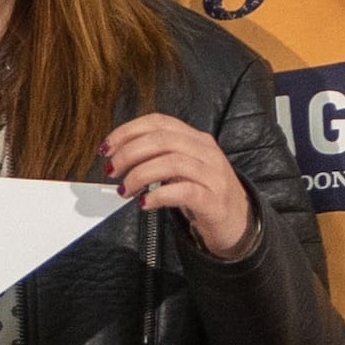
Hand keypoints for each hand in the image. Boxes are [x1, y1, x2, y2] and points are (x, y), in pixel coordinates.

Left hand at [100, 111, 256, 258]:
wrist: (237, 222)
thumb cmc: (203, 194)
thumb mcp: (181, 169)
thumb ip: (157, 157)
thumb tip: (118, 157)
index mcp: (195, 139)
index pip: (159, 122)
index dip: (128, 131)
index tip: (107, 147)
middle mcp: (206, 152)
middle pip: (163, 140)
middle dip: (129, 153)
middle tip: (111, 170)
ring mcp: (213, 175)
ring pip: (172, 162)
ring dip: (140, 175)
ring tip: (124, 190)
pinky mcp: (214, 200)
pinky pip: (184, 191)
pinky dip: (159, 195)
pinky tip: (144, 203)